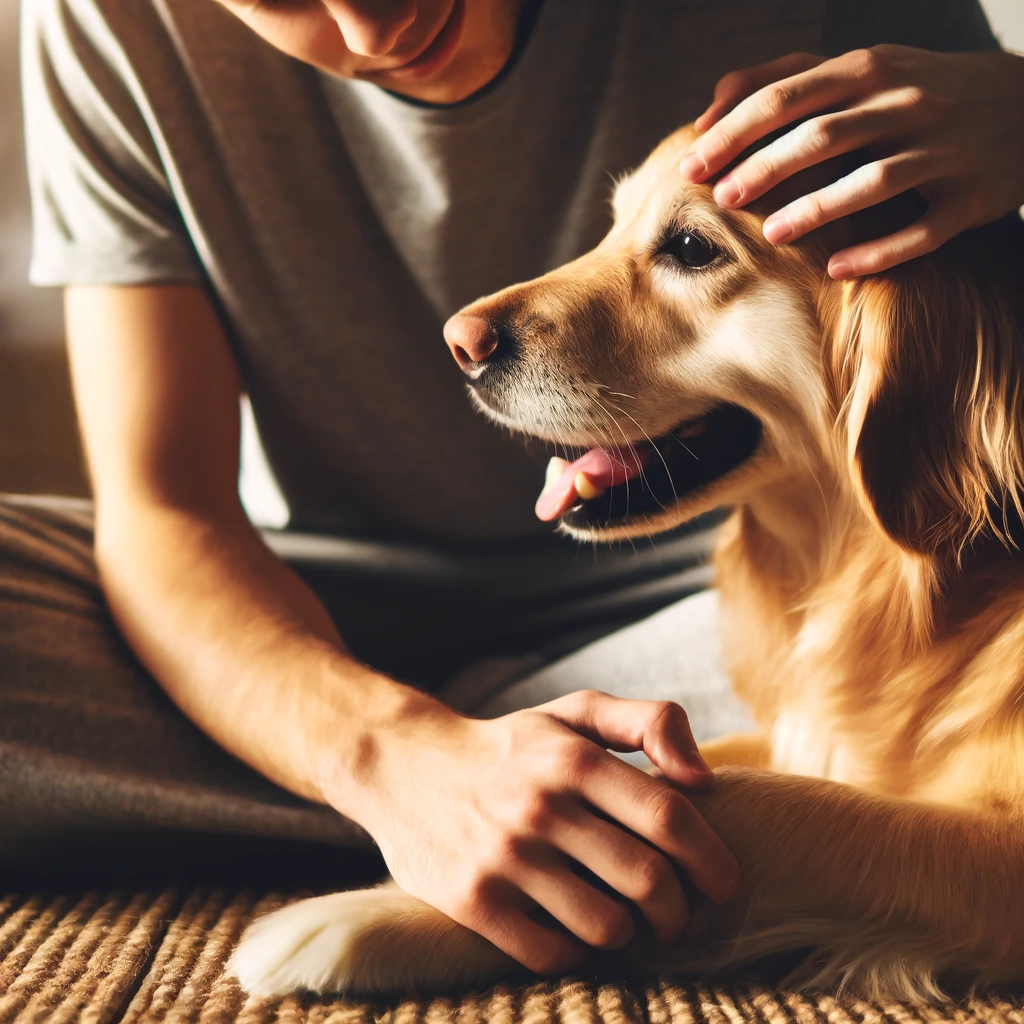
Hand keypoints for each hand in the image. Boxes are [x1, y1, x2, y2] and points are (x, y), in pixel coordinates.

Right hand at [343, 689, 739, 974]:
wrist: (404, 765)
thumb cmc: (510, 745)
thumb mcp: (574, 713)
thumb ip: (649, 723)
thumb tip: (705, 780)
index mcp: (574, 758)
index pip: (670, 818)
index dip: (711, 860)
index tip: (723, 884)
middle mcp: (540, 806)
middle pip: (648, 880)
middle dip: (680, 911)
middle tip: (679, 916)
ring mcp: (504, 857)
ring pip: (606, 926)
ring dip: (630, 934)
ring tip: (624, 920)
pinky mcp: (472, 900)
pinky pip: (552, 953)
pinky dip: (578, 950)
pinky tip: (574, 928)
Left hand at [680, 46, 1023, 276]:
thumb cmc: (914, 92)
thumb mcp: (857, 70)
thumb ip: (782, 81)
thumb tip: (710, 106)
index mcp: (868, 70)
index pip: (786, 98)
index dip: (733, 134)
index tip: (690, 164)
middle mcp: (905, 104)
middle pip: (822, 137)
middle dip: (764, 169)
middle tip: (720, 200)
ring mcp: (942, 150)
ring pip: (872, 181)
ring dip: (817, 209)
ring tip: (770, 234)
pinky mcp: (970, 197)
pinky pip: (921, 231)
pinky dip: (879, 251)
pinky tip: (837, 268)